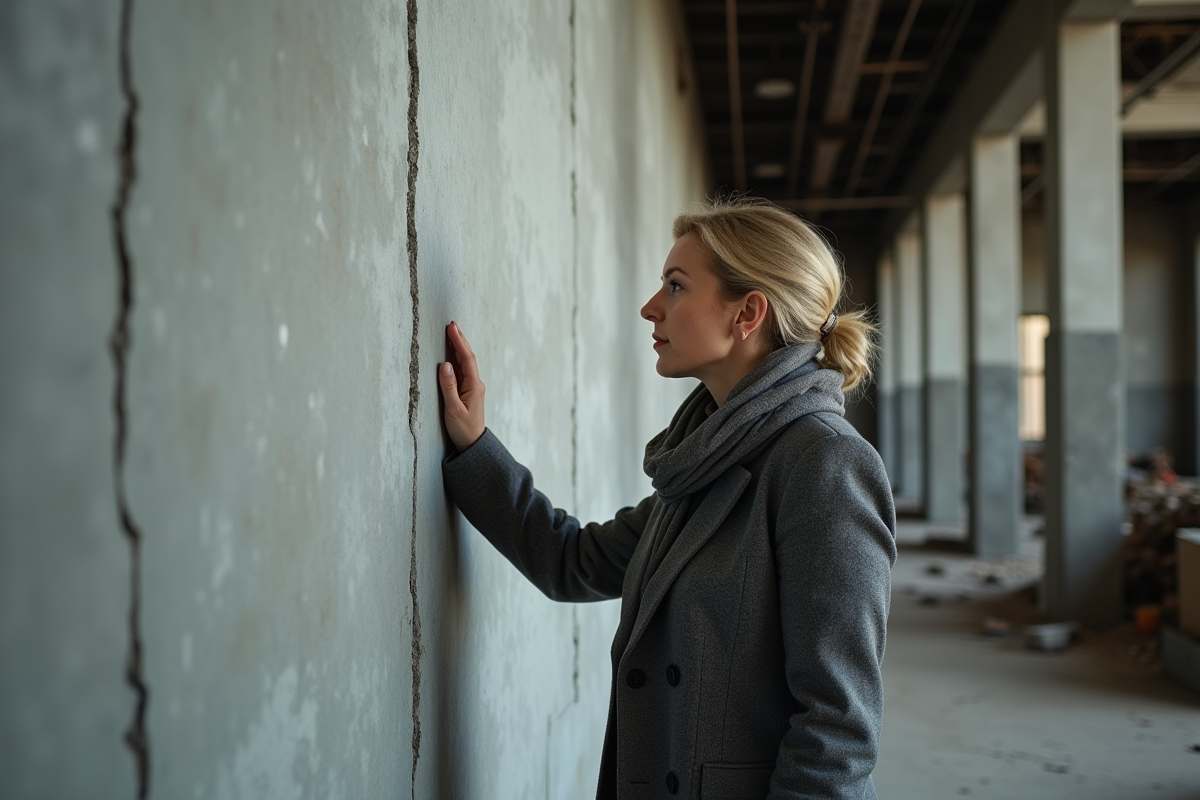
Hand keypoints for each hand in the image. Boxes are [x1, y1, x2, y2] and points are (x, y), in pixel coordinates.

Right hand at [437, 321, 485, 450]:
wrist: (473, 445)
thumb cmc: (463, 429)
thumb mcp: (453, 409)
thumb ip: (449, 387)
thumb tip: (445, 365)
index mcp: (474, 386)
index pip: (466, 358)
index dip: (459, 341)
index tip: (451, 328)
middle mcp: (475, 384)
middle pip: (467, 357)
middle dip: (459, 340)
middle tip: (451, 324)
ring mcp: (472, 387)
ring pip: (465, 363)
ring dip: (458, 347)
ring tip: (451, 333)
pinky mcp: (467, 392)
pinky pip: (462, 370)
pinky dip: (456, 359)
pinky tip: (452, 353)